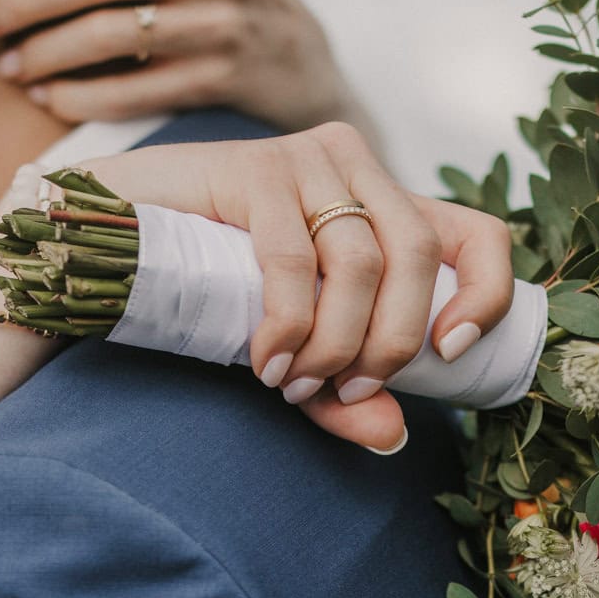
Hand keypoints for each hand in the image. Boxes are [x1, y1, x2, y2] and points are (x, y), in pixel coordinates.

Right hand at [83, 123, 514, 452]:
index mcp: (385, 203)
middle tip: (349, 392)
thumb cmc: (211, 288)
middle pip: (417, 255)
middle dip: (390, 342)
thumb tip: (391, 437)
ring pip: (358, 261)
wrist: (112, 239)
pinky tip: (266, 361)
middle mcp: (357, 168)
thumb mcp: (293, 346)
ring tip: (292, 383)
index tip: (452, 352)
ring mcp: (306, 160)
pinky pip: (293, 259)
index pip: (478, 233)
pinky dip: (288, 326)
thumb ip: (340, 392)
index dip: (486, 292)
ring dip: (333, 343)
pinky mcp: (255, 168)